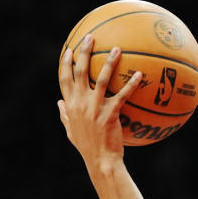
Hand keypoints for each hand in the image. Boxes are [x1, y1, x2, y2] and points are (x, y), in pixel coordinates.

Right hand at [57, 34, 141, 168]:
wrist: (100, 161)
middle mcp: (80, 103)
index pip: (64, 79)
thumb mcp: (71, 131)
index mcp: (70, 105)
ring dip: (109, 61)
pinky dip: (131, 84)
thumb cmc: (87, 147)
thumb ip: (64, 115)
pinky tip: (140, 75)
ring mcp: (94, 108)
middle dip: (83, 52)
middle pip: (79, 72)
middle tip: (90, 37)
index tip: (68, 49)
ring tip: (117, 48)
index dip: (65, 63)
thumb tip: (58, 104)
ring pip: (102, 79)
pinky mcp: (110, 114)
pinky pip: (122, 95)